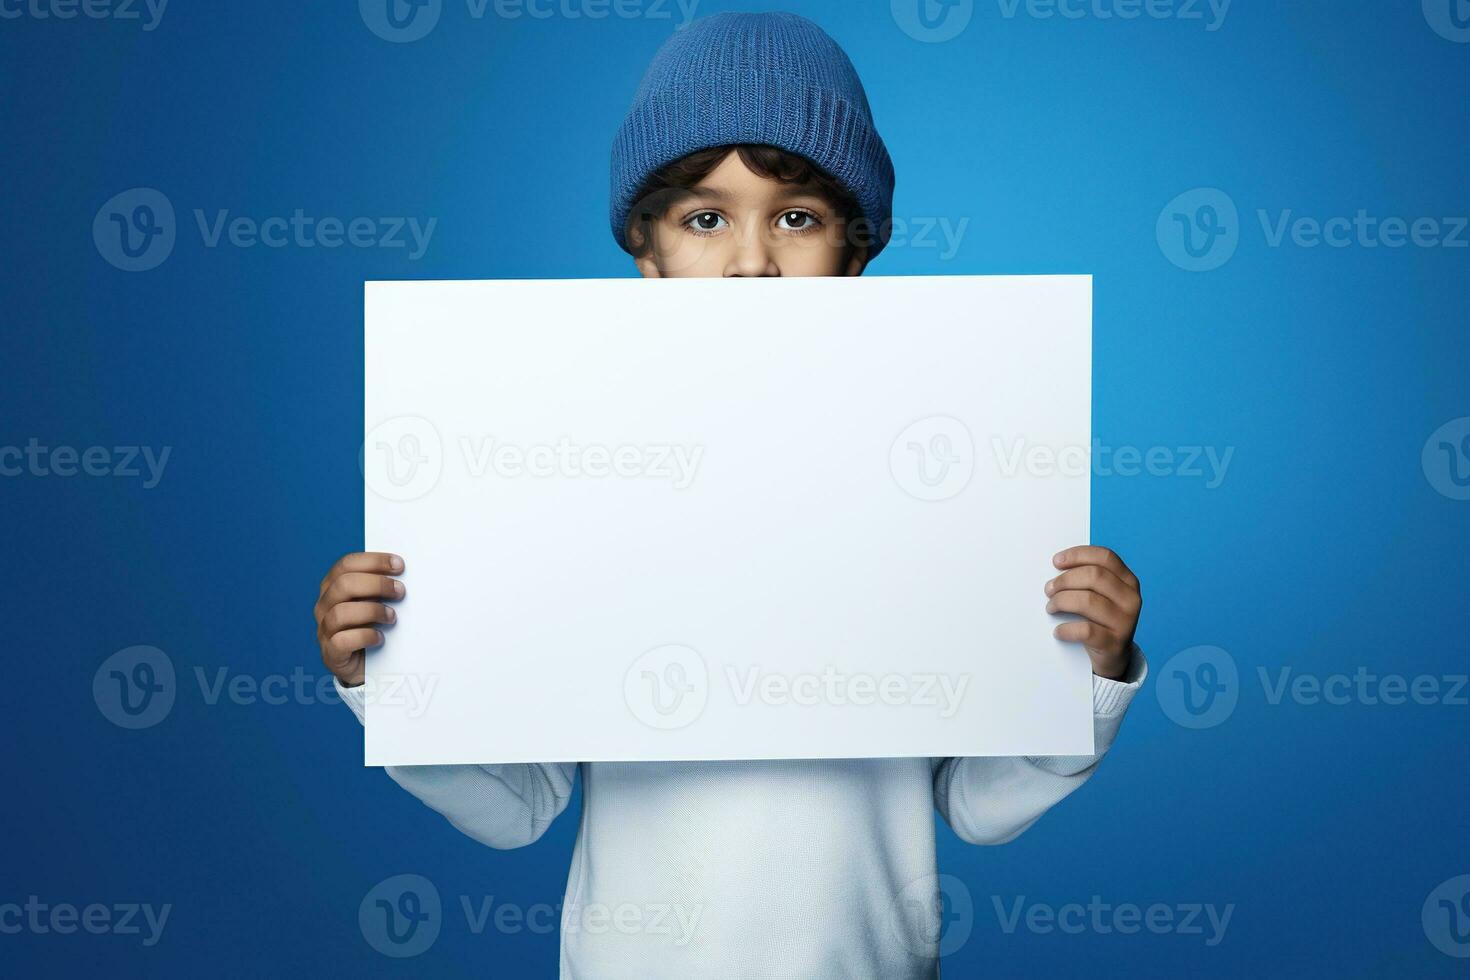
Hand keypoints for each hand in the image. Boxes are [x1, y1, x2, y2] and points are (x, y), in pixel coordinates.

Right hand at [314, 552, 404, 687]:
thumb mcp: (376, 602)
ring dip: (372, 611)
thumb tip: (404, 574)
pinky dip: (365, 636)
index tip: (399, 565)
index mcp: (333, 586)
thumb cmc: (373, 625)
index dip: (373, 561)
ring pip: (340, 613)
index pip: (346, 564)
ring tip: (392, 617)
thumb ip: (382, 587)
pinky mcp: (331, 654)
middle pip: (343, 584)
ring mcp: (324, 630)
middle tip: (400, 591)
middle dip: (376, 584)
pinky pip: (342, 641)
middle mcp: (324, 606)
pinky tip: (380, 637)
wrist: (366, 666)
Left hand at [1045, 546, 1140, 680]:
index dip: (1078, 555)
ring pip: (1088, 601)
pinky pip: (1085, 630)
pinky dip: (1065, 629)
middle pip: (1094, 576)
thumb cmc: (1100, 620)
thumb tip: (1057, 569)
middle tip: (1049, 589)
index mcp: (1128, 581)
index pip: (1105, 557)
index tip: (1056, 561)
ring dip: (1061, 602)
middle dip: (1065, 580)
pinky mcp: (1114, 643)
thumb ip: (1087, 579)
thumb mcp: (1101, 596)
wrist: (1113, 657)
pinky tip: (1058, 631)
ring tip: (1051, 608)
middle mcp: (1131, 599)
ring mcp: (1125, 622)